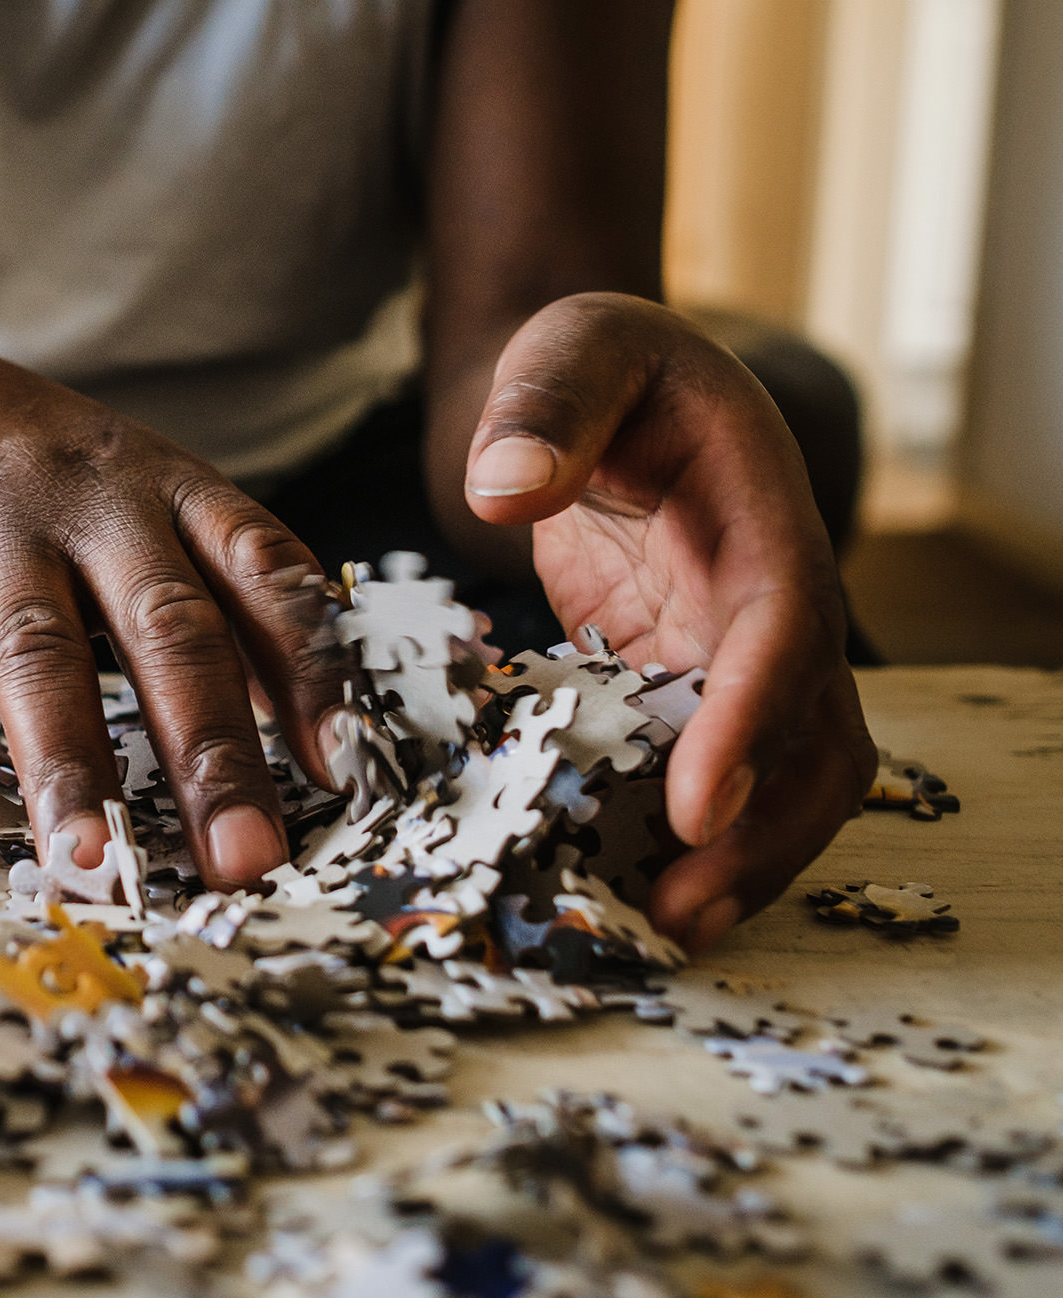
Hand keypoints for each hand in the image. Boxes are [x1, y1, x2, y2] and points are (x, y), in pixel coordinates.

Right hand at [0, 332, 350, 889]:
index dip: (311, 668)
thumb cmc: (45, 472)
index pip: (264, 573)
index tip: (345, 767)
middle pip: (167, 628)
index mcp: (175, 489)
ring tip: (95, 868)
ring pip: (41, 656)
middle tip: (247, 857)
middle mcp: (96, 503)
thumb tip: (315, 721)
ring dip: (70, 770)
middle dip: (212, 750)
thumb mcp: (149, 499)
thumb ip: (223, 594)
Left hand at [461, 293, 877, 952]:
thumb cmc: (591, 361)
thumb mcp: (570, 347)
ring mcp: (735, 647)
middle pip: (813, 727)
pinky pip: (708, 771)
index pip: (782, 624)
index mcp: (761, 510)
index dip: (750, 719)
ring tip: (659, 926)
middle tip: (681, 909)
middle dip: (764, 827)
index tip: (701, 805)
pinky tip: (623, 890)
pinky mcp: (685, 683)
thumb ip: (545, 404)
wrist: (595, 389)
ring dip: (741, 855)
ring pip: (783, 770)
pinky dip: (681, 836)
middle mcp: (771, 592)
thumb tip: (506, 490)